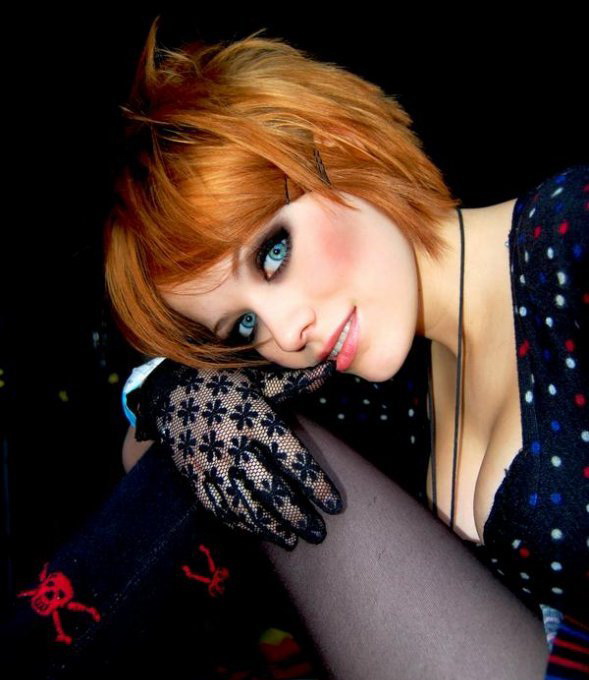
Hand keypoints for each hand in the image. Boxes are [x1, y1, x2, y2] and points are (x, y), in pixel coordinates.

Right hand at [133, 358, 342, 549]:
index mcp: (256, 421)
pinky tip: (255, 532)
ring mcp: (212, 464)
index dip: (315, 485)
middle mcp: (235, 446)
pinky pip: (218, 506)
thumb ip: (297, 382)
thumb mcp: (260, 380)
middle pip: (272, 490)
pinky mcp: (194, 476)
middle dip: (297, 515)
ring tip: (291, 541)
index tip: (335, 505)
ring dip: (270, 527)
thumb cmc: (224, 383)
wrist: (169, 389)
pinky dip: (238, 523)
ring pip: (245, 505)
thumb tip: (332, 367)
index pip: (293, 459)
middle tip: (318, 533)